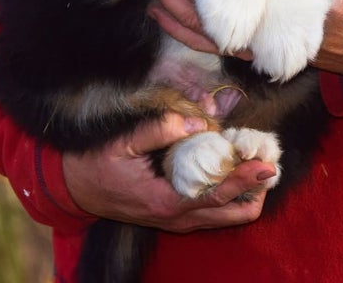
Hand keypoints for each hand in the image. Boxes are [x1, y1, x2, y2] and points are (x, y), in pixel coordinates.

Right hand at [62, 113, 274, 232]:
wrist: (75, 191)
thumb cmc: (96, 165)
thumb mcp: (122, 143)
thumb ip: (158, 130)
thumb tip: (195, 122)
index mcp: (166, 201)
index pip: (216, 194)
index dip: (244, 180)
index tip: (266, 165)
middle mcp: (177, 217)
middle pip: (232, 213)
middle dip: (255, 192)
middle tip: (268, 164)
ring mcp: (177, 220)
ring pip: (226, 217)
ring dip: (246, 196)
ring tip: (257, 167)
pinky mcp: (176, 217)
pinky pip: (213, 212)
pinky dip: (231, 197)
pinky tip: (236, 173)